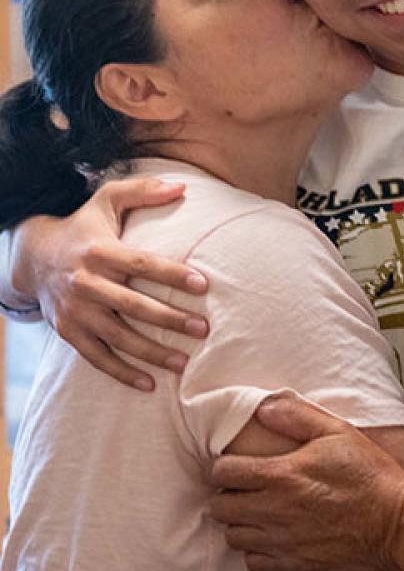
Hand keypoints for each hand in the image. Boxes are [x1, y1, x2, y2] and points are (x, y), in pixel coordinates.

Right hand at [13, 178, 208, 389]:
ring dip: (152, 352)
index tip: (203, 285)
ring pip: (118, 337)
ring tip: (185, 361)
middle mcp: (86, 283)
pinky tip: (150, 383)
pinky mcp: (68, 332)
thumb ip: (144, 190)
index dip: (172, 275)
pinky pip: (97, 358)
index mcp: (100, 251)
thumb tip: (182, 186)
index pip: (142, 264)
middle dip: (169, 319)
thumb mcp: (108, 199)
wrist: (33, 256)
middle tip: (203, 329)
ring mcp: (75, 311)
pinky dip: (122, 373)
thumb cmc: (85, 226)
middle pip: (133, 305)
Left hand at [209, 396, 403, 570]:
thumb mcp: (338, 431)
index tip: (238, 464)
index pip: (223, 472)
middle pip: (220, 507)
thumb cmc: (369, 473)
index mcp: (281, 475)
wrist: (397, 521)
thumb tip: (264, 407)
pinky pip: (253, 563)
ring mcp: (282, 541)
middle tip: (246, 486)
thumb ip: (297, 415)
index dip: (225, 465)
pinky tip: (272, 534)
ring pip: (233, 536)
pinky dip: (256, 549)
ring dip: (240, 522)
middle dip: (228, 493)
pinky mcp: (294, 564)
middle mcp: (274, 511)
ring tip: (259, 510)